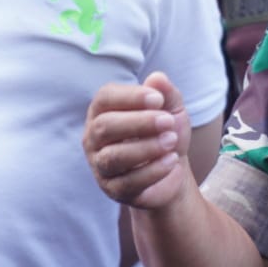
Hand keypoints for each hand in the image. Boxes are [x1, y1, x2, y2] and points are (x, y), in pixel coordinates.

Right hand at [83, 71, 191, 210]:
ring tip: (172, 141)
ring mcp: (100, 165)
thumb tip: (158, 78)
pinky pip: (127, 182)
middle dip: (139, 123)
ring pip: (113, 157)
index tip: (158, 99)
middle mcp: (94, 137)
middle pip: (104, 127)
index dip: (131, 97)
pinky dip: (153, 171)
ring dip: (146, 148)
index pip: (105, 98)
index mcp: (103, 111)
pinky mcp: (113, 189)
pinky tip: (171, 161)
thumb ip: (166, 93)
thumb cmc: (165, 130)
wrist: (172, 166)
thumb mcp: (171, 108)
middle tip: (168, 122)